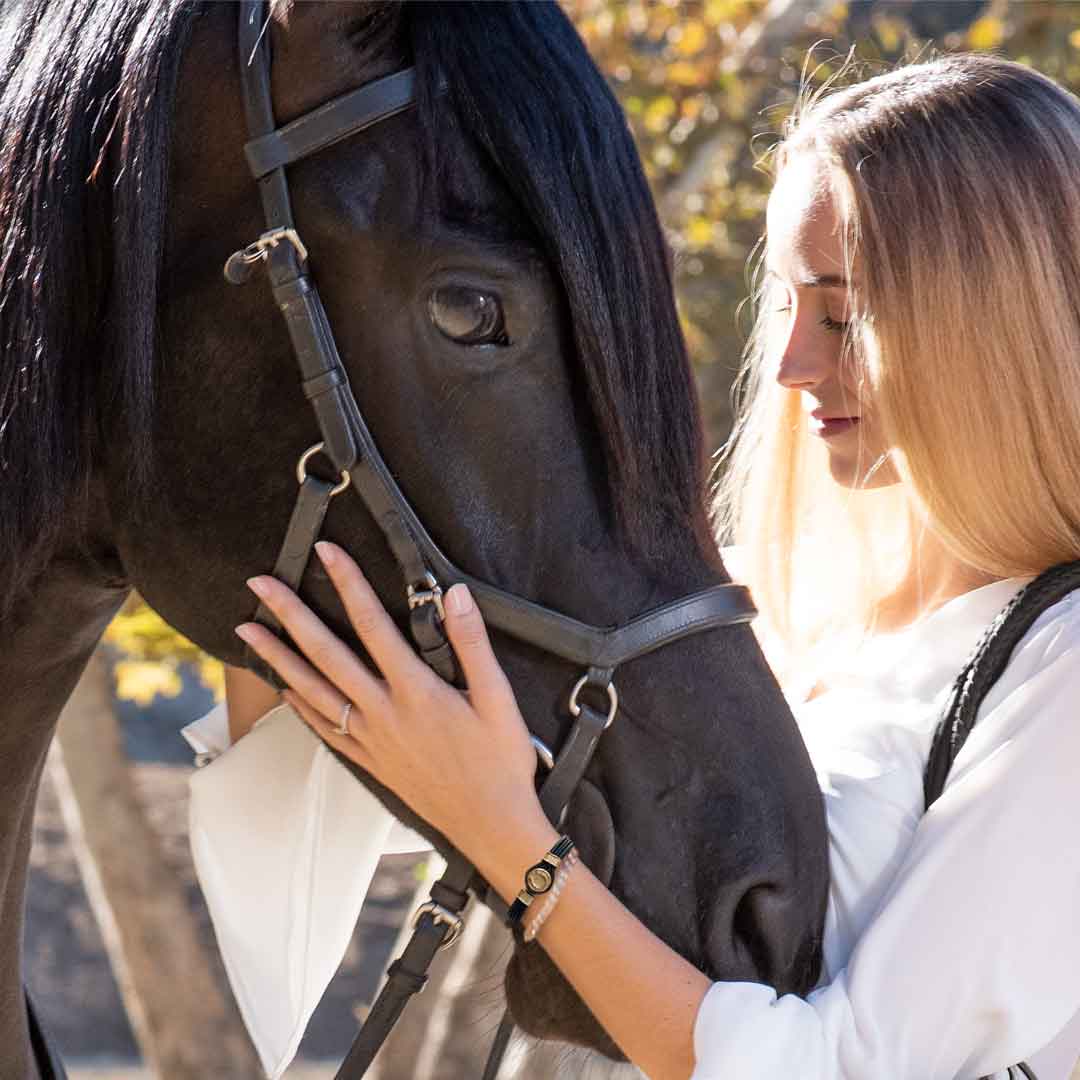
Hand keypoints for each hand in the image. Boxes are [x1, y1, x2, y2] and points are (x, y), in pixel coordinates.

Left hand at [233, 542, 549, 866]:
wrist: (490, 825)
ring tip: (247, 631)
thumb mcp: (499, 699)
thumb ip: (473, 643)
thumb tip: (454, 594)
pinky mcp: (368, 761)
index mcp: (415, 691)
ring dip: (277, 657)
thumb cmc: (500, 762)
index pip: (372, 624)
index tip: (326, 553)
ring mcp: (370, 739)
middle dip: (290, 614)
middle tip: (260, 584)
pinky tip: (283, 689)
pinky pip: (322, 728)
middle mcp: (382, 712)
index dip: (348, 583)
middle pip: (325, 653)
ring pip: (311, 690)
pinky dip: (298, 705)